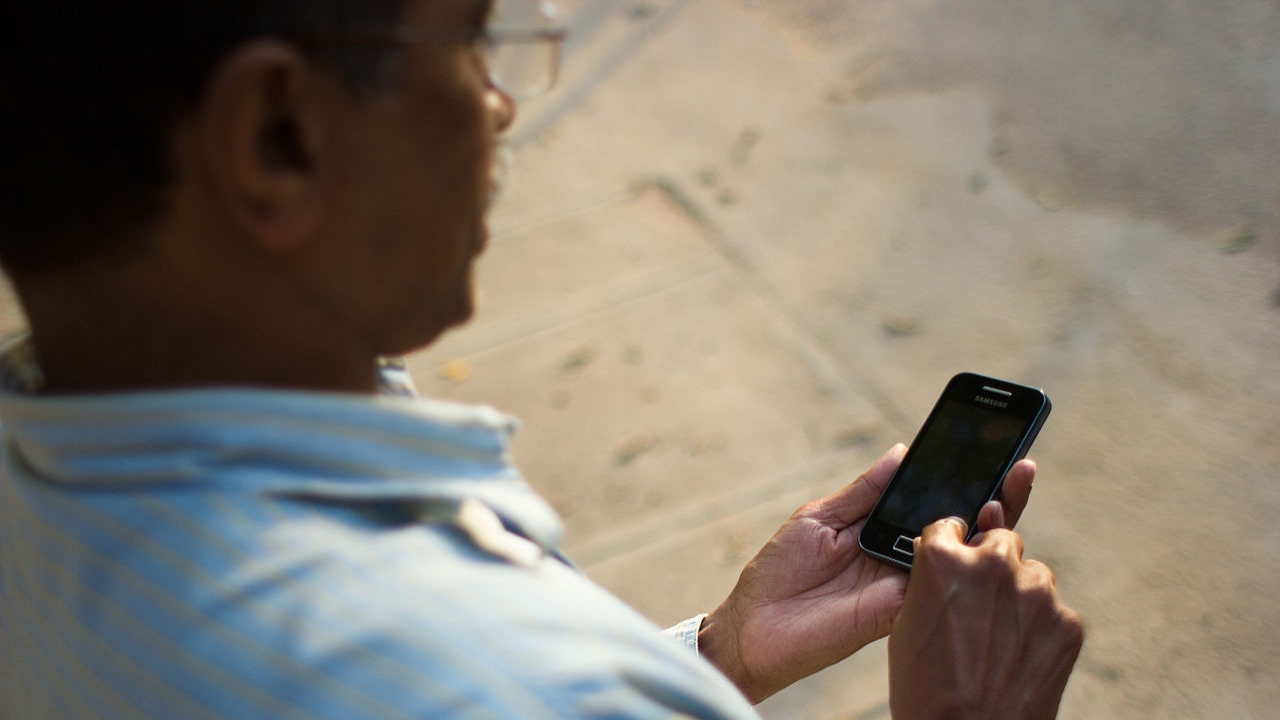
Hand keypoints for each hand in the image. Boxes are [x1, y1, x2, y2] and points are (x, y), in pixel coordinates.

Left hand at [698, 445, 1036, 702]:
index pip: (933, 500)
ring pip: (963, 556)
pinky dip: (964, 564)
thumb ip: (865, 491)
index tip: (991, 447)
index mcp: (883, 528)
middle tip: (1019, 467)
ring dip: (989, 525)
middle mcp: (903, 556)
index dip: (963, 477)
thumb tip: (903, 451)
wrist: (753, 626)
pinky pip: (942, 587)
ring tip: (1001, 492)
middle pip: (961, 526)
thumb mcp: (820, 517)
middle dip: (996, 496)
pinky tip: (979, 533)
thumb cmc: (779, 571)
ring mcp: (906, 583)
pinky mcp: (901, 609)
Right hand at [889, 519, 1082, 719]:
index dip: (949, 546)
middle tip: (981, 605)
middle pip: (1001, 542)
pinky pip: (1055, 611)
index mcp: (944, 559)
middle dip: (992, 565)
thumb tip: (943, 547)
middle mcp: (993, 565)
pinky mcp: (1068, 623)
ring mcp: (1037, 593)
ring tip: (1000, 639)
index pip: (949, 526)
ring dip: (1020, 595)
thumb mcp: (906, 624)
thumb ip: (928, 578)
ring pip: (1033, 575)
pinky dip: (1041, 628)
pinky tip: (1020, 657)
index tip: (953, 559)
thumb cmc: (927, 689)